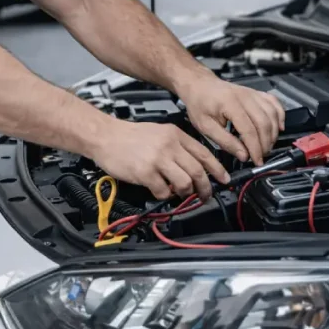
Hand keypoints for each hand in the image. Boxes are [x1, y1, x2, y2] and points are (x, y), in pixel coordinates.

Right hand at [91, 120, 229, 201]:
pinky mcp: (145, 172)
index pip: (204, 153)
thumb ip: (177, 147)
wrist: (105, 136)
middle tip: (204, 196)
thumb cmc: (130, 136)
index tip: (224, 180)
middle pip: (198, 171)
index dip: (217, 169)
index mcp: (176, 134)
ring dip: (185, 193)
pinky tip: (159, 190)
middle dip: (205, 188)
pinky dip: (164, 195)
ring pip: (185, 182)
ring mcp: (158, 159)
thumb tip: (195, 168)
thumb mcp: (160, 133)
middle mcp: (169, 145)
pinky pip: (163, 191)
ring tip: (179, 193)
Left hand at [178, 74, 285, 165]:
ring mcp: (253, 93)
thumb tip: (242, 155)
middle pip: (264, 123)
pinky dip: (280, 116)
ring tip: (266, 146)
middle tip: (260, 156)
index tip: (256, 160)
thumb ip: (225, 141)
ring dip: (273, 133)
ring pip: (272, 114)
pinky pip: (275, 104)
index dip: (255, 148)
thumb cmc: (200, 103)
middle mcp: (245, 96)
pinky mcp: (257, 93)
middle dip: (265, 144)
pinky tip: (278, 127)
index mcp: (230, 103)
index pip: (249, 130)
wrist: (200, 85)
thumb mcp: (205, 126)